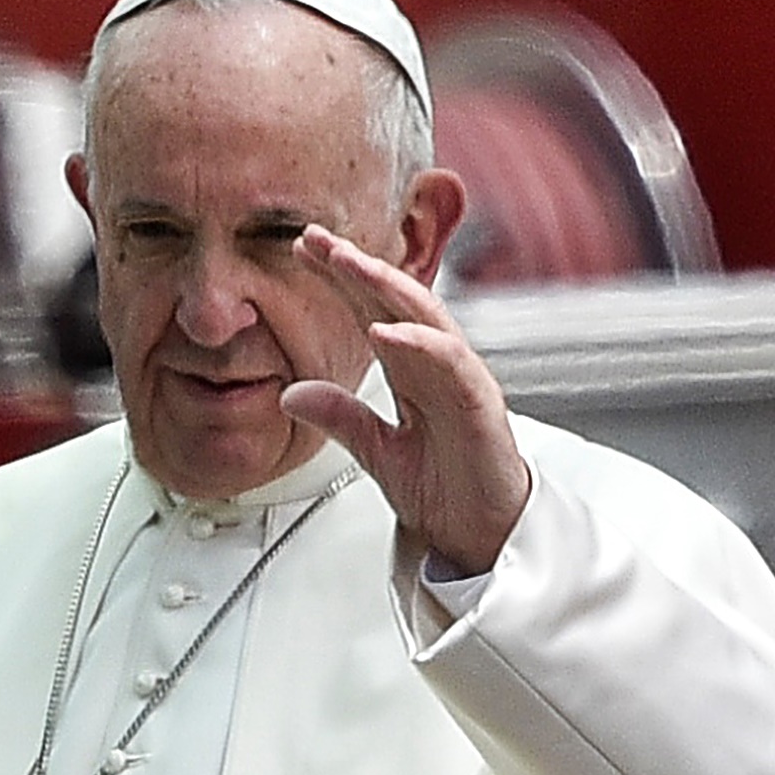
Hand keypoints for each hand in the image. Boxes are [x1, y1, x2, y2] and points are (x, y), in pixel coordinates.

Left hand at [279, 226, 530, 575]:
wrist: (485, 537)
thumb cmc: (447, 491)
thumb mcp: (376, 451)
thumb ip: (340, 417)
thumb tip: (290, 393)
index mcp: (413, 373)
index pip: (372, 312)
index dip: (340, 280)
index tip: (304, 251)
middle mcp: (438, 367)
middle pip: (395, 302)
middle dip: (356, 267)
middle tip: (316, 237)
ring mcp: (461, 381)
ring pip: (424, 318)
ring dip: (385, 287)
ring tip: (347, 263)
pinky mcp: (479, 405)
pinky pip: (449, 364)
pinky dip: (418, 343)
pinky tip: (384, 329)